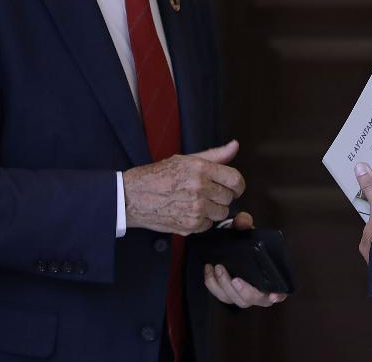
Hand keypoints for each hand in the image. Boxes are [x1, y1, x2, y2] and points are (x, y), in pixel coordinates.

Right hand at [121, 140, 244, 234]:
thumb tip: (235, 146)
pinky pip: (208, 225)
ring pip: (221, 213)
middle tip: (207, 193)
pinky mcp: (190, 225)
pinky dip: (202, 221)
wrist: (133, 196)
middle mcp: (200, 188)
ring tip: (197, 202)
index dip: (238, 185)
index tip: (234, 187)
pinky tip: (189, 211)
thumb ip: (214, 155)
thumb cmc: (158, 175)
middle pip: (229, 197)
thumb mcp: (186, 159)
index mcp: (201, 169)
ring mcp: (196, 208)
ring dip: (213, 209)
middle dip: (221, 196)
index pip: (235, 179)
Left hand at [203, 212, 287, 307]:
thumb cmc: (247, 243)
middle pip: (253, 299)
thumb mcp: (247, 231)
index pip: (279, 292)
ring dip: (224, 286)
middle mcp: (257, 291)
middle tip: (235, 279)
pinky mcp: (227, 294)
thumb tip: (243, 221)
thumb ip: (245, 223)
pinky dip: (212, 283)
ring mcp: (241, 294)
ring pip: (234, 299)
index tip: (274, 295)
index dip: (278, 296)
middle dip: (243, 291)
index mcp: (270, 278)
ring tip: (218, 268)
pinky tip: (209, 269)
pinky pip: (219, 294)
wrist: (233, 247)